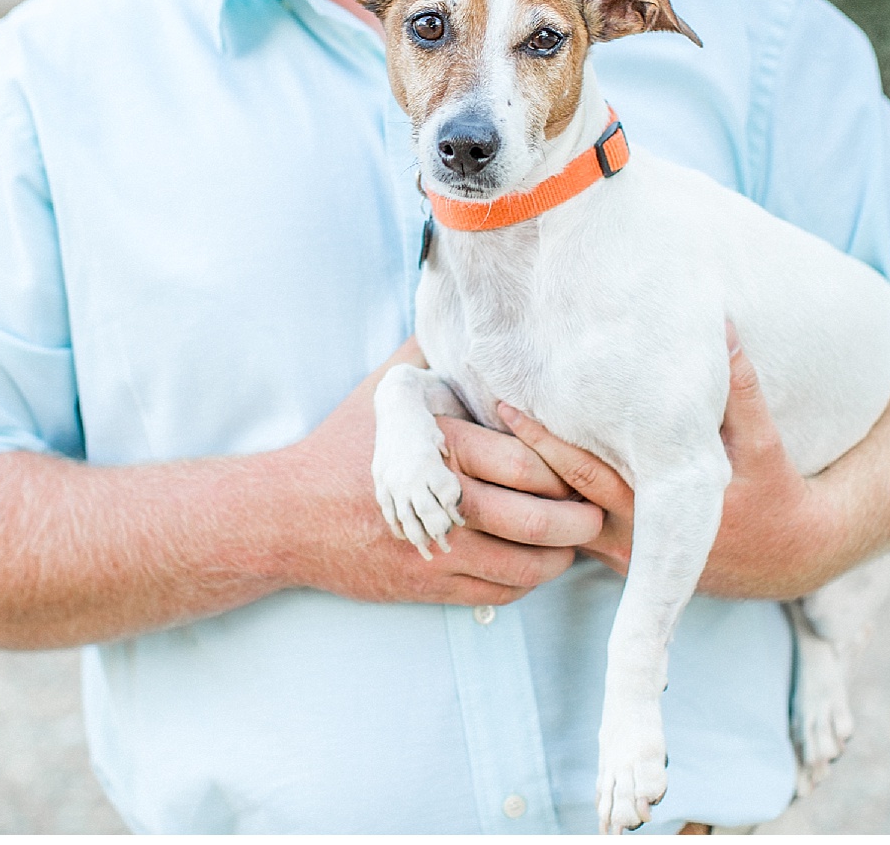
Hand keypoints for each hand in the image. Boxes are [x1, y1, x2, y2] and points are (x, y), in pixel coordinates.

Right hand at [281, 337, 603, 606]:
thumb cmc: (346, 442)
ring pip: (524, 564)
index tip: (587, 465)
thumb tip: (469, 298)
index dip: (567, 469)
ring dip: (561, 556)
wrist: (288, 514)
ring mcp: (434, 547)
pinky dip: (528, 581)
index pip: (526, 462)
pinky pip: (498, 591)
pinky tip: (537, 563)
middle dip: (579, 519)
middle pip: (534, 518)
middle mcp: (439, 498)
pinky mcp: (426, 584)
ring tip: (576, 538)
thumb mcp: (387, 387)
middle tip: (601, 510)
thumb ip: (434, 349)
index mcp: (437, 443)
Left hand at [497, 323, 836, 600]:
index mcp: (658, 508)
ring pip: (554, 517)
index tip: (503, 402)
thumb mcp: (762, 440)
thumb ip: (740, 387)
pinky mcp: (617, 557)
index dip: (542, 437)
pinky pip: (567, 528)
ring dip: (518, 484)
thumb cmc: (774, 489)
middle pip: (554, 495)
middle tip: (468, 413)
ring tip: (472, 438)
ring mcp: (619, 553)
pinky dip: (539, 502)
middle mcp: (631, 537)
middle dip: (512, 459)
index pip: (584, 471)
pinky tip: (507, 469)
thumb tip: (723, 325)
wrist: (786, 557)